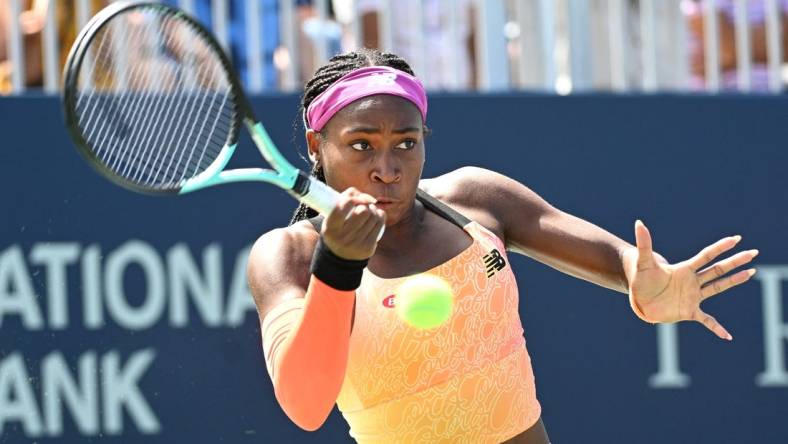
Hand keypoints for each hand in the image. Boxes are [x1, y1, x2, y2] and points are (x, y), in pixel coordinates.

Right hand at [321, 187, 385, 260]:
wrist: (340, 257)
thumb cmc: (337, 230)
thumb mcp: (331, 217)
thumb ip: (344, 199)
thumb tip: (366, 196)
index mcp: (330, 227)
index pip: (345, 204)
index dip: (352, 197)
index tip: (354, 199)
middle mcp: (343, 237)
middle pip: (363, 210)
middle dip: (365, 204)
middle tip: (363, 205)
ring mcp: (356, 244)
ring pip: (373, 216)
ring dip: (373, 209)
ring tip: (370, 210)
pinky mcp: (368, 247)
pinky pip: (380, 225)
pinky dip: (380, 216)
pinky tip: (377, 215)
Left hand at [622, 220, 757, 339]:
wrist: (639, 298)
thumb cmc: (641, 278)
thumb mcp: (642, 261)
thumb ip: (644, 244)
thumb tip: (639, 223)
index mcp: (684, 269)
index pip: (706, 256)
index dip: (720, 247)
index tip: (736, 238)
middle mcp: (692, 281)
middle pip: (718, 269)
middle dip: (735, 261)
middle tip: (753, 253)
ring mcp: (693, 296)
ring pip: (718, 287)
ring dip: (734, 281)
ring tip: (750, 272)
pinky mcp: (689, 311)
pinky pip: (706, 321)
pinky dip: (716, 328)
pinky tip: (727, 336)